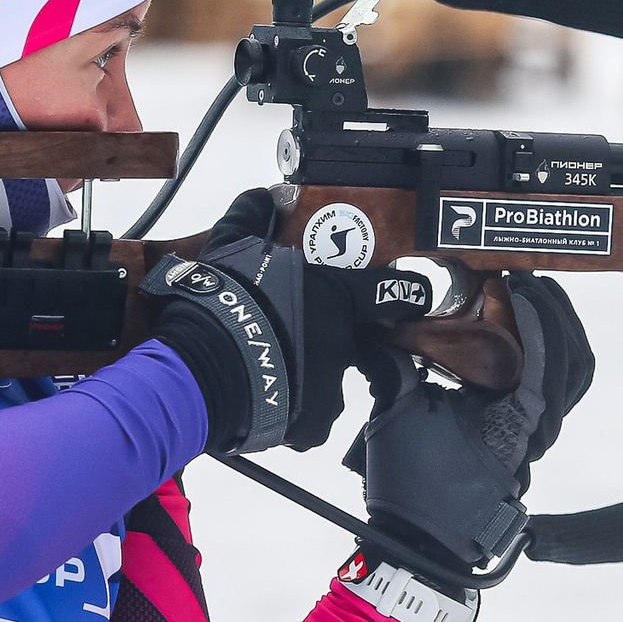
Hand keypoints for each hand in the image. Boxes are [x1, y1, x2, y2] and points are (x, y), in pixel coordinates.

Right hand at [143, 189, 431, 453]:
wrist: (201, 368)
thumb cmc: (223, 301)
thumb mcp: (231, 245)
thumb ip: (253, 216)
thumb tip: (270, 194)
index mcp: (335, 298)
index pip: (389, 291)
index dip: (408, 292)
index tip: (420, 296)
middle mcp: (342, 344)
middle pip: (349, 342)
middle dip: (326, 340)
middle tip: (291, 337)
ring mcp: (329, 388)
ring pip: (325, 383)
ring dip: (303, 376)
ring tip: (265, 369)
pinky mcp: (309, 426)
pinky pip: (306, 421)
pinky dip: (288, 412)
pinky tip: (260, 399)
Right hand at [344, 272, 595, 582]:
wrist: (424, 543)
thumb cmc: (416, 486)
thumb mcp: (398, 414)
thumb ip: (394, 363)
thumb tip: (377, 321)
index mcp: (518, 415)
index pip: (547, 352)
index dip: (536, 310)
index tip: (512, 280)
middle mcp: (538, 423)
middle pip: (574, 357)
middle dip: (554, 312)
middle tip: (524, 280)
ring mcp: (537, 431)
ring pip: (573, 372)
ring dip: (558, 330)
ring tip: (528, 298)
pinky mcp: (527, 435)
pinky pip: (557, 386)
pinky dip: (549, 354)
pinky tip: (521, 335)